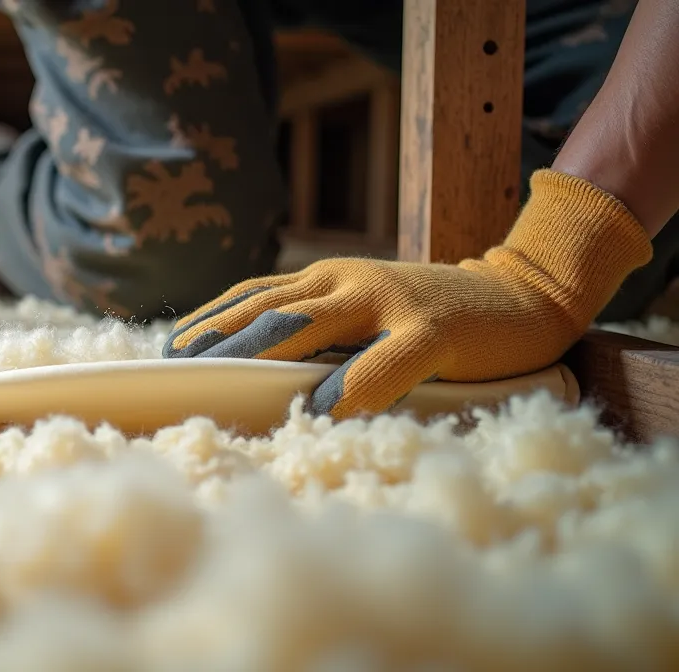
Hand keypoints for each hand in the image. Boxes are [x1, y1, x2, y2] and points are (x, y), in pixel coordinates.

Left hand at [163, 170, 652, 418]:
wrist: (525, 294)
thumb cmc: (432, 315)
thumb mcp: (365, 313)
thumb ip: (319, 331)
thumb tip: (254, 372)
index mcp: (325, 280)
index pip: (251, 296)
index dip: (206, 322)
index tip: (165, 352)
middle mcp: (345, 282)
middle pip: (264, 309)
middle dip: (215, 339)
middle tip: (172, 370)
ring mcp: (387, 301)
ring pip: (307, 325)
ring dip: (257, 353)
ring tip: (217, 381)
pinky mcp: (434, 330)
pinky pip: (385, 360)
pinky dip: (349, 385)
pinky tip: (321, 408)